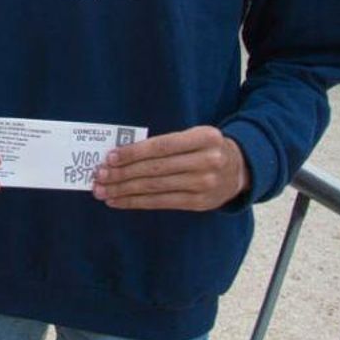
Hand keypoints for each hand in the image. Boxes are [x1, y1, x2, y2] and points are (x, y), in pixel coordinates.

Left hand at [92, 125, 247, 209]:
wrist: (240, 169)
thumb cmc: (205, 148)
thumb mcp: (193, 136)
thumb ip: (164, 143)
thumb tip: (121, 154)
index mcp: (204, 137)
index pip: (161, 146)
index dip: (133, 152)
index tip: (110, 157)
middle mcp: (207, 161)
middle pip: (155, 169)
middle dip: (122, 173)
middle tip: (98, 176)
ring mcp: (204, 185)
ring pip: (155, 188)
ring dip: (124, 190)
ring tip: (102, 190)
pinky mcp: (199, 203)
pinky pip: (161, 202)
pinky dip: (136, 202)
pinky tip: (118, 201)